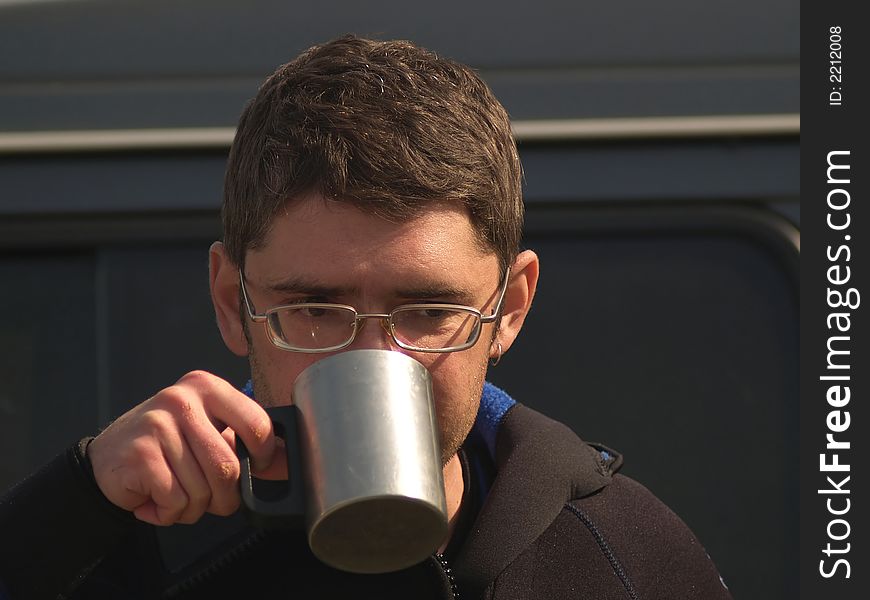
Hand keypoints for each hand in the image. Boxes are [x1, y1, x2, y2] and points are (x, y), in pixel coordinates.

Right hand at [88, 371, 282, 525]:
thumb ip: (240, 442)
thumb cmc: (164, 447)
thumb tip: (283, 463)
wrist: (105, 461)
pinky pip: (176, 501)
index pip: (257, 423)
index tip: (256, 468)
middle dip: (224, 497)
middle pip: (228, 467)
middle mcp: (183, 400)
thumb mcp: (206, 432)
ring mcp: (159, 425)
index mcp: (208, 388)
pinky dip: (169, 514)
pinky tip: (155, 500)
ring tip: (175, 495)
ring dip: (193, 508)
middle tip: (210, 500)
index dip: (264, 456)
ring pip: (202, 489)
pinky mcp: (140, 455)